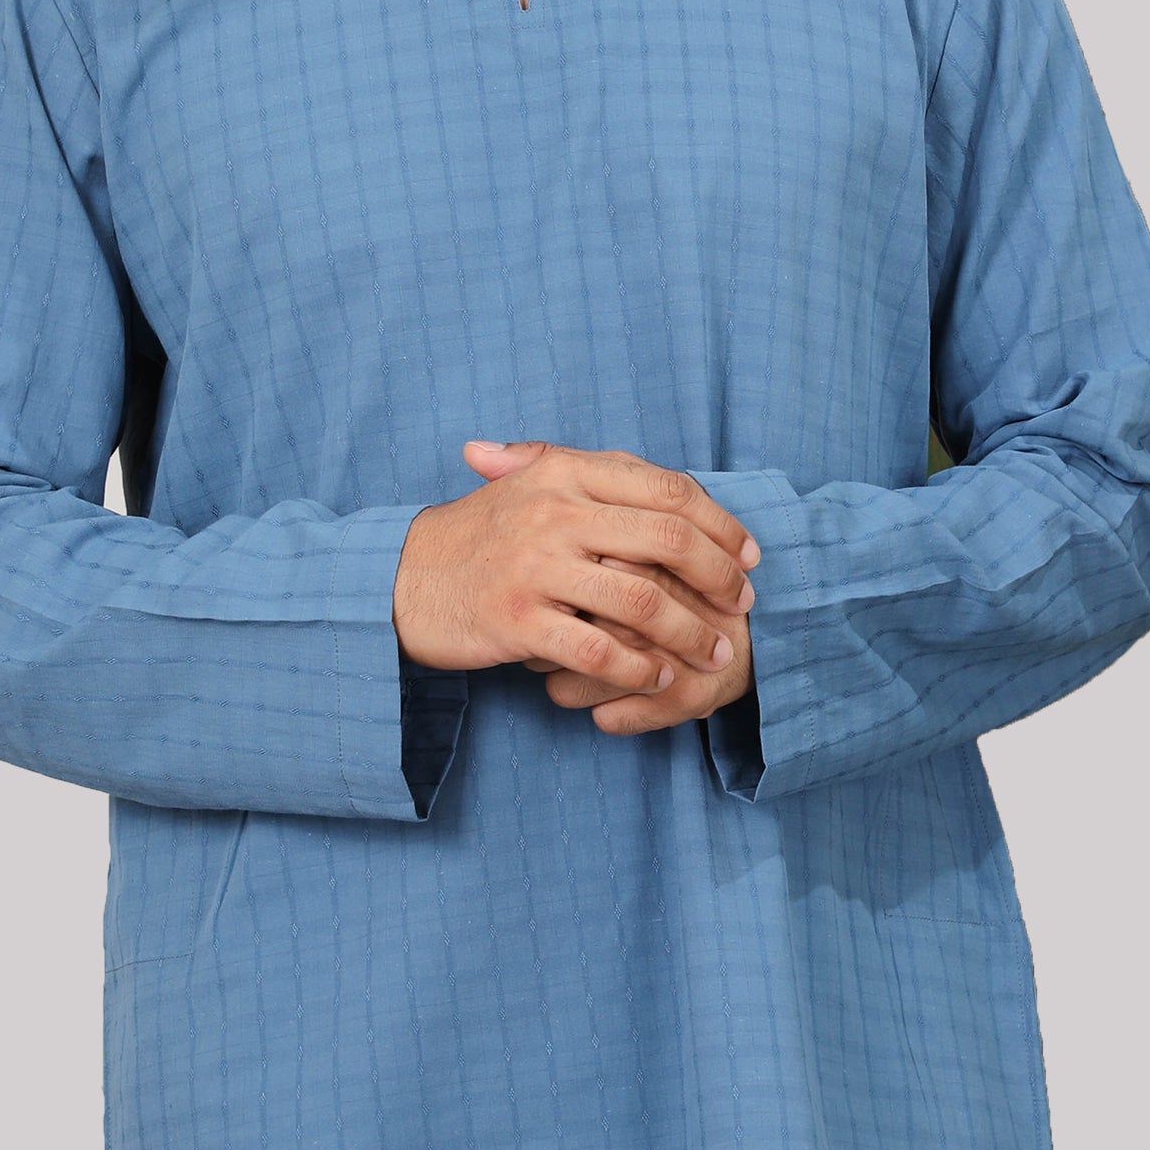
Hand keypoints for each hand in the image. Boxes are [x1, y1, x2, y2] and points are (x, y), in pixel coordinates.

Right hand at [392, 439, 759, 702]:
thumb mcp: (528, 485)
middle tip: (743, 606)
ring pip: (642, 600)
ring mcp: (535, 568)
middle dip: (719, 577)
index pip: (669, 489)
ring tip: (714, 653)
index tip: (749, 555)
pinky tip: (657, 677)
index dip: (721, 524)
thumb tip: (674, 490)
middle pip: (668, 539)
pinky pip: (599, 650)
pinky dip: (639, 668)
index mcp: (566, 472)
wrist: (400, 578)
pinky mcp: (517, 620)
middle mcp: (554, 512)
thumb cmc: (478, 536)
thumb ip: (595, 477)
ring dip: (690, 633)